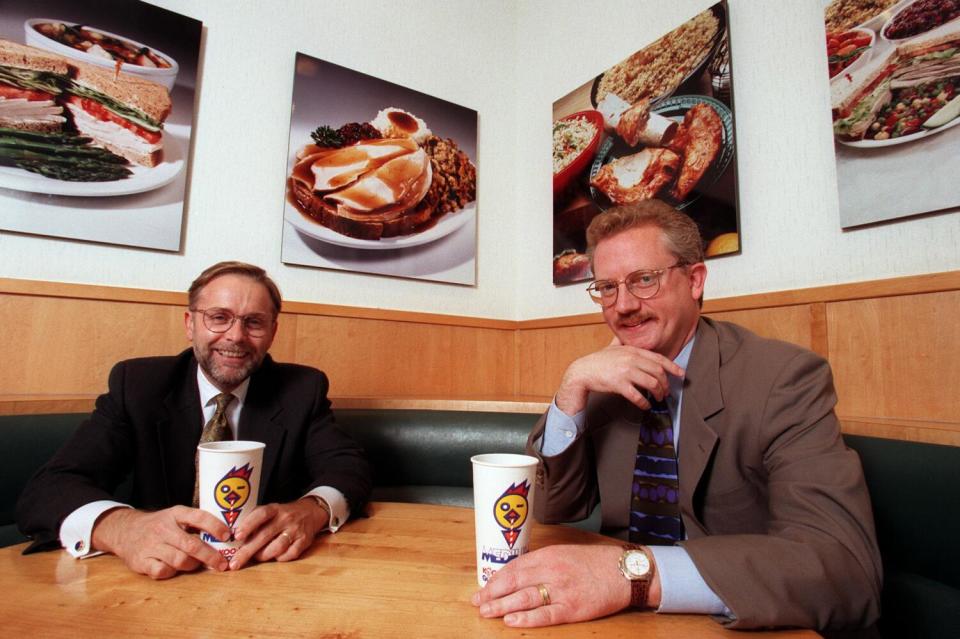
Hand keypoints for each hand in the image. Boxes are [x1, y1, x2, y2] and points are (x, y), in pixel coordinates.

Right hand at [91, 506, 230, 579]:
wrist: (125, 530)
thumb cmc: (160, 525)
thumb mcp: (175, 516)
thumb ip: (195, 524)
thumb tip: (226, 535)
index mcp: (175, 514)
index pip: (198, 517)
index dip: (215, 526)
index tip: (228, 535)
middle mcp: (163, 529)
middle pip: (191, 545)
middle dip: (211, 556)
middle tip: (223, 564)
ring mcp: (151, 545)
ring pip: (179, 560)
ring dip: (193, 565)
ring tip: (198, 565)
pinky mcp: (141, 561)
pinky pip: (162, 571)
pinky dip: (172, 572)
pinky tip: (175, 569)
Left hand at [228, 498, 328, 569]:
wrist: (311, 512)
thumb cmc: (283, 514)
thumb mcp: (271, 510)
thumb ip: (255, 520)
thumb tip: (233, 539)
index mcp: (275, 509)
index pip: (261, 514)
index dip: (248, 524)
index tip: (237, 536)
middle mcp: (286, 518)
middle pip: (265, 536)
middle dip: (247, 552)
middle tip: (234, 564)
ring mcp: (296, 530)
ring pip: (277, 548)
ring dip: (263, 556)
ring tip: (257, 557)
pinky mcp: (304, 541)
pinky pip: (289, 555)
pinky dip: (280, 558)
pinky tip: (275, 556)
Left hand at [472, 544, 642, 626]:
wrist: (623, 571)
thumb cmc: (595, 562)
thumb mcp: (565, 553)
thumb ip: (542, 562)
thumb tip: (518, 574)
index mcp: (548, 555)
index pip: (514, 567)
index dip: (495, 579)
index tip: (482, 588)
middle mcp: (552, 570)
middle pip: (515, 582)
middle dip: (492, 593)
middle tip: (477, 602)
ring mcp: (561, 590)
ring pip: (525, 598)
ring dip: (502, 605)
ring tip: (487, 612)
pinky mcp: (572, 608)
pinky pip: (545, 615)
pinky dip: (526, 618)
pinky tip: (511, 621)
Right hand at [555, 337, 683, 414]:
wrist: (582, 371)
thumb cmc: (597, 361)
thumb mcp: (611, 347)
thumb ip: (621, 341)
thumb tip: (624, 335)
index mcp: (632, 350)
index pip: (658, 358)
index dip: (672, 367)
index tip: (680, 374)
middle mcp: (631, 359)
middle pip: (658, 372)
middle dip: (665, 384)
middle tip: (666, 391)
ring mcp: (625, 372)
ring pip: (651, 384)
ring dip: (658, 393)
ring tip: (658, 398)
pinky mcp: (619, 385)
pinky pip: (637, 396)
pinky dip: (644, 402)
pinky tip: (646, 405)